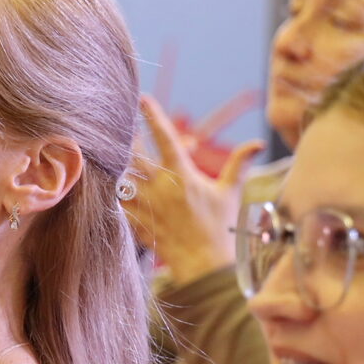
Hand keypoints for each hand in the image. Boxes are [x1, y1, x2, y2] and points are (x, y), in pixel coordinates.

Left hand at [124, 95, 263, 284]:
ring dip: (115, 163)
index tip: (143, 98)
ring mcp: (144, 204)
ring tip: (108, 152)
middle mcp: (160, 187)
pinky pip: (115, 199)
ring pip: (120, 175)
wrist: (204, 264)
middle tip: (120, 128)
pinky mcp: (134, 220)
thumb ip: (238, 164)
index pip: (166, 138)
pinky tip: (106, 181)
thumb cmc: (219, 227)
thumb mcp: (230, 193)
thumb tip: (258, 143)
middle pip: (133, 153)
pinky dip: (111, 189)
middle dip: (126, 139)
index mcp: (183, 175)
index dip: (154, 116)